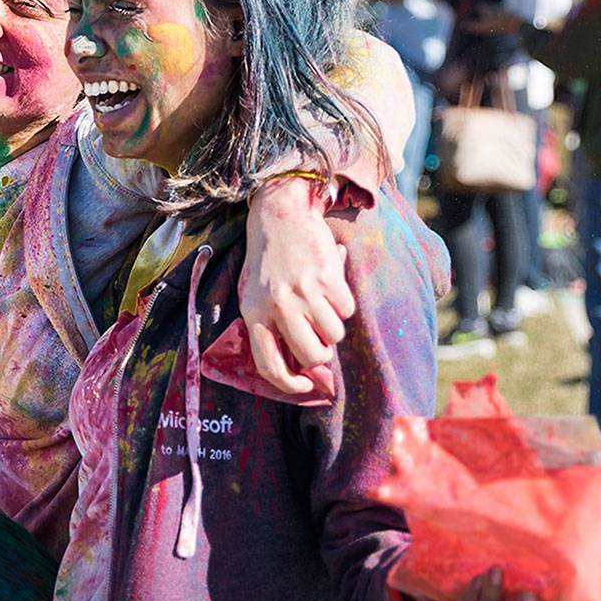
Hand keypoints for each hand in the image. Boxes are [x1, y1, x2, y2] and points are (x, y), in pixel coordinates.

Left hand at [241, 175, 354, 394]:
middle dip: (321, 355)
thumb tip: (300, 370)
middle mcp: (277, 306)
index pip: (270, 367)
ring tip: (320, 306)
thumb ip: (269, 330)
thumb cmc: (267, 264)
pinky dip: (343, 304)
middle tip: (319, 339)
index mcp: (254, 315)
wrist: (279, 216)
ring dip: (333, 326)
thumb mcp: (254, 297)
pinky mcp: (327, 277)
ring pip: (334, 335)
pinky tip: (329, 287)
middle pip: (312, 357)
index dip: (291, 384)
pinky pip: (347, 311)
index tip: (306, 384)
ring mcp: (304, 292)